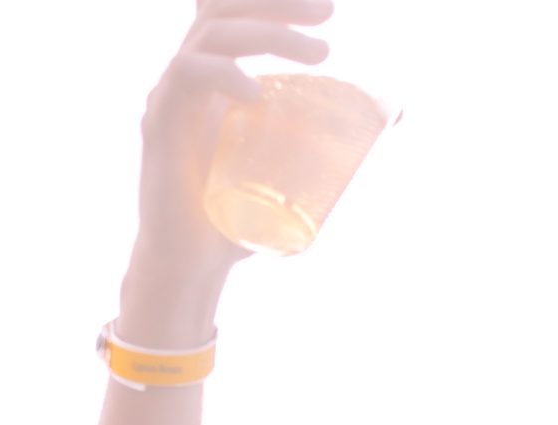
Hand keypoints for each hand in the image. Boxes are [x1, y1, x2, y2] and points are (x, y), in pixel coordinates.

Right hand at [124, 0, 338, 337]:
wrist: (192, 264)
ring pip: (213, 35)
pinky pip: (186, 77)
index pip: (236, 13)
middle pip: (223, 8)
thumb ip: (331, 138)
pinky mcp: (160, 124)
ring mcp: (172, 96)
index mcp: (217, 77)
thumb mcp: (296, 167)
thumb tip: (398, 116)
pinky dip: (223, 75)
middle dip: (277, 1)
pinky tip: (255, 94)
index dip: (274, 0)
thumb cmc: (239, 217)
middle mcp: (191, 77)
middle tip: (330, 13)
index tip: (331, 11)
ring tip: (319, 55)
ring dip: (268, 33)